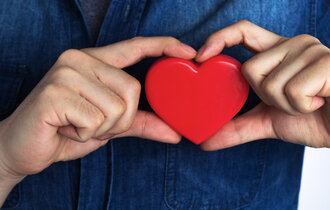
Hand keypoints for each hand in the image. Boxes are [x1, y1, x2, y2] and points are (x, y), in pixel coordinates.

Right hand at [0, 37, 195, 185]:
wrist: (22, 146)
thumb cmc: (67, 131)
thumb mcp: (109, 126)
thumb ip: (140, 123)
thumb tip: (175, 133)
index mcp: (94, 61)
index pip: (135, 47)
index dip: (164, 46)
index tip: (188, 52)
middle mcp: (79, 59)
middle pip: (132, 89)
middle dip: (120, 120)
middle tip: (93, 125)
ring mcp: (66, 72)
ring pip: (116, 107)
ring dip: (101, 129)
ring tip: (77, 126)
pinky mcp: (55, 92)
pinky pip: (95, 120)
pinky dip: (85, 134)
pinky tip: (66, 129)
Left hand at [194, 20, 329, 149]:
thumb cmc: (314, 119)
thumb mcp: (269, 122)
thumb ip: (238, 127)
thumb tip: (205, 141)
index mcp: (278, 52)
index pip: (242, 32)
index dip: (219, 38)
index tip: (201, 57)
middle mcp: (293, 44)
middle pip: (250, 69)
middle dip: (266, 97)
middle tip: (292, 101)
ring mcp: (311, 50)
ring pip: (270, 84)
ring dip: (287, 106)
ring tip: (310, 102)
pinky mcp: (326, 62)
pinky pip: (292, 91)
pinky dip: (303, 107)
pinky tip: (320, 101)